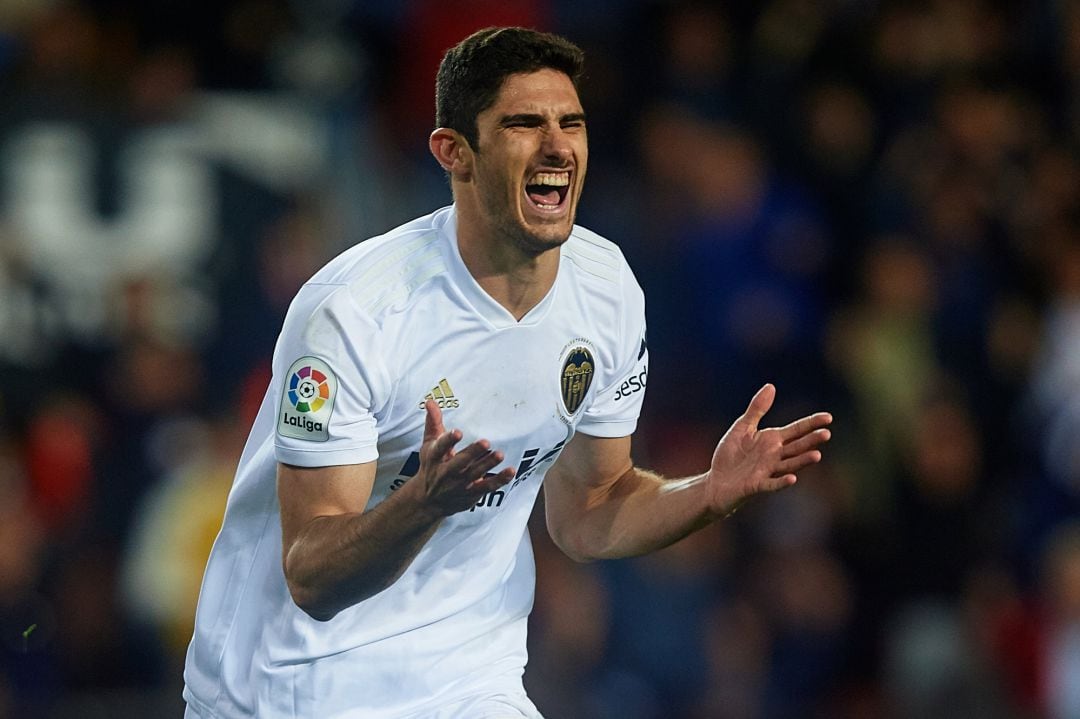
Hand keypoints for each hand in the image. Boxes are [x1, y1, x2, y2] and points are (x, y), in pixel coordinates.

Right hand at [414, 399, 515, 516]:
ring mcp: (459, 485)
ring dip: (487, 465)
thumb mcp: (428, 445)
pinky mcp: (471, 494)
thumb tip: (431, 401)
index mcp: (434, 458)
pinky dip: (500, 480)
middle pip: (459, 463)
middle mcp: (446, 473)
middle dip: (472, 453)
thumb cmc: (431, 467)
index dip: (448, 440)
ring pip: (475, 475)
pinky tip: (510, 471)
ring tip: (499, 454)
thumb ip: (433, 423)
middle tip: (485, 442)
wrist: (428, 501)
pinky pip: (487, 487)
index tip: (457, 432)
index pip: (440, 448)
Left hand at [706, 384, 831, 517]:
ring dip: (802, 461)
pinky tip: (792, 478)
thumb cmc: (730, 455)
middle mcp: (775, 456)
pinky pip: (771, 484)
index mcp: (773, 440)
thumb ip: (757, 409)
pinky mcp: (756, 485)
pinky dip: (782, 482)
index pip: (797, 430)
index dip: (812, 424)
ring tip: (817, 455)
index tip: (828, 418)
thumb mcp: (742, 427)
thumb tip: (771, 386)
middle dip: (811, 441)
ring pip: (789, 465)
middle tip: (826, 434)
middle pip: (797, 447)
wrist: (715, 481)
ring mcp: (767, 471)